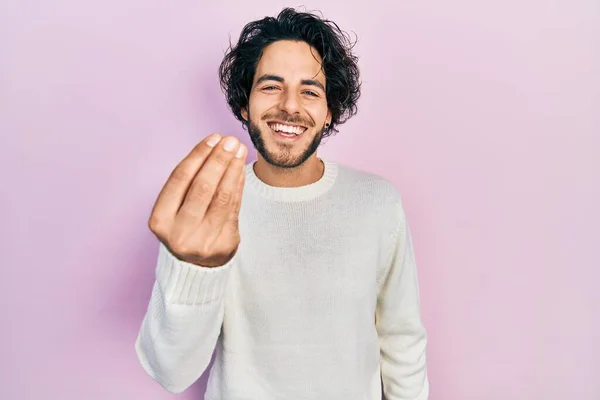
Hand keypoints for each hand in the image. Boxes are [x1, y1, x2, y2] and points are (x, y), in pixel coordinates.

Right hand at [148, 134, 246, 266]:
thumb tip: (215, 146)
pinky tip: (241, 169)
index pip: (180, 179)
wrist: (194, 267)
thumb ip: (188, 181)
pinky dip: (238, 185)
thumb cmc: (183, 226)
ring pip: (222, 197)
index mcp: (160, 220)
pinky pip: (234, 208)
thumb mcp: (174, 208)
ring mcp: (203, 241)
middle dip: (218, 159)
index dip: (198, 155)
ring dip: (233, 169)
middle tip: (230, 141)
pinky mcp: (224, 245)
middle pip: (202, 187)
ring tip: (240, 150)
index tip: (213, 138)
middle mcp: (179, 233)